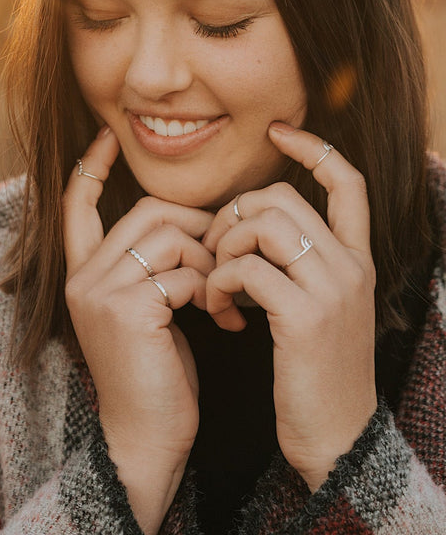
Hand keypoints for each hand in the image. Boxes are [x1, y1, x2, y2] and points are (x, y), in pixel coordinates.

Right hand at [63, 126, 214, 534]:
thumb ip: (150, 264)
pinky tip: (223, 320)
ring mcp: (100, 292)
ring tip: (221, 298)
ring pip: (168, 234)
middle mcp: (82, 277)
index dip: (90, 167)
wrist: (146, 440)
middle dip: (195, 225)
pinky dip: (211, 289)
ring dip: (208, 260)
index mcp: (82, 274)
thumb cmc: (157, 374)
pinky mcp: (126, 310)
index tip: (106, 136)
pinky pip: (182, 271)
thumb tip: (184, 218)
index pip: (75, 204)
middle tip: (221, 262)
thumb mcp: (146, 308)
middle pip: (147, 209)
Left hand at [204, 123, 376, 492]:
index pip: (348, 182)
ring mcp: (330, 291)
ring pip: (263, 222)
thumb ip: (297, 264)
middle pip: (283, 197)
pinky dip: (219, 281)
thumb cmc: (315, 373)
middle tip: (216, 251)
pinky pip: (246, 268)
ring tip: (215, 282)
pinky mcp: (303, 318)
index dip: (313, 148)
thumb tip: (248, 223)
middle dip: (235, 212)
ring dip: (223, 245)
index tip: (279, 132)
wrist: (337, 440)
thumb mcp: (318, 308)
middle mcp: (350, 267)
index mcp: (357, 261)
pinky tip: (218, 309)